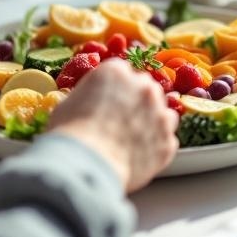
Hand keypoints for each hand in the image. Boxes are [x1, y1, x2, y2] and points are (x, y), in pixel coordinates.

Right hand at [49, 59, 178, 192]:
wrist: (87, 164)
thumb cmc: (70, 133)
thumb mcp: (68, 104)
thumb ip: (87, 97)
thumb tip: (88, 105)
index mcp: (117, 72)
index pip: (122, 72)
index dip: (115, 88)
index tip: (110, 100)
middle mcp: (144, 88)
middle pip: (146, 88)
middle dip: (136, 101)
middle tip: (122, 119)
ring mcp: (160, 114)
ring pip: (163, 113)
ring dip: (152, 121)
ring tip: (135, 138)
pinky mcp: (167, 141)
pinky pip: (166, 140)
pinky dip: (156, 146)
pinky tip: (140, 155)